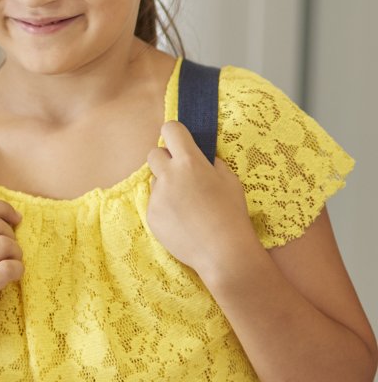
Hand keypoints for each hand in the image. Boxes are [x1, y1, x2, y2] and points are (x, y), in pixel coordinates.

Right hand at [0, 198, 22, 356]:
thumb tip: (5, 216)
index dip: (1, 207)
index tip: (15, 219)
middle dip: (11, 235)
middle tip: (10, 252)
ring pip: (5, 244)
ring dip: (17, 254)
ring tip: (11, 265)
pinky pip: (9, 268)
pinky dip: (18, 270)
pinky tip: (12, 277)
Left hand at [146, 120, 257, 276]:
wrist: (223, 252)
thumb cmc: (232, 213)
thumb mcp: (230, 180)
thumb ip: (211, 162)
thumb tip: (199, 154)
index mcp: (189, 162)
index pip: (170, 129)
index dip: (175, 134)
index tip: (180, 141)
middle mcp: (168, 175)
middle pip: (154, 153)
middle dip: (166, 159)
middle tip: (182, 174)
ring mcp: (156, 196)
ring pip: (155, 180)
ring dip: (166, 185)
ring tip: (188, 205)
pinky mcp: (150, 214)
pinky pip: (155, 203)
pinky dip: (165, 207)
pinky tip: (182, 221)